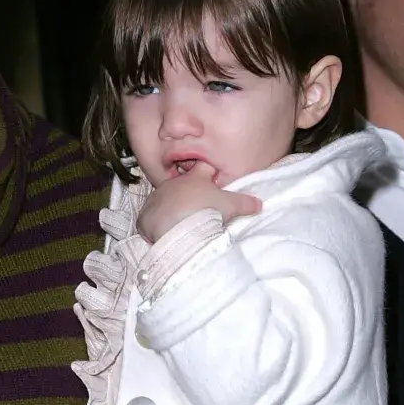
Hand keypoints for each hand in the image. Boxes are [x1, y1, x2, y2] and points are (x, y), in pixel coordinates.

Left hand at [137, 164, 260, 244]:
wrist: (179, 227)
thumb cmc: (206, 210)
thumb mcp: (231, 205)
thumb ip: (245, 202)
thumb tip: (259, 204)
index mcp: (194, 179)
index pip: (202, 169)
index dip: (209, 175)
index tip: (213, 184)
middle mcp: (172, 185)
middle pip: (180, 186)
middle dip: (187, 196)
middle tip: (196, 211)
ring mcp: (156, 199)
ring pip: (163, 202)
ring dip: (170, 210)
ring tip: (179, 225)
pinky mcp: (144, 217)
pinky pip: (149, 220)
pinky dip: (155, 226)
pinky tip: (163, 235)